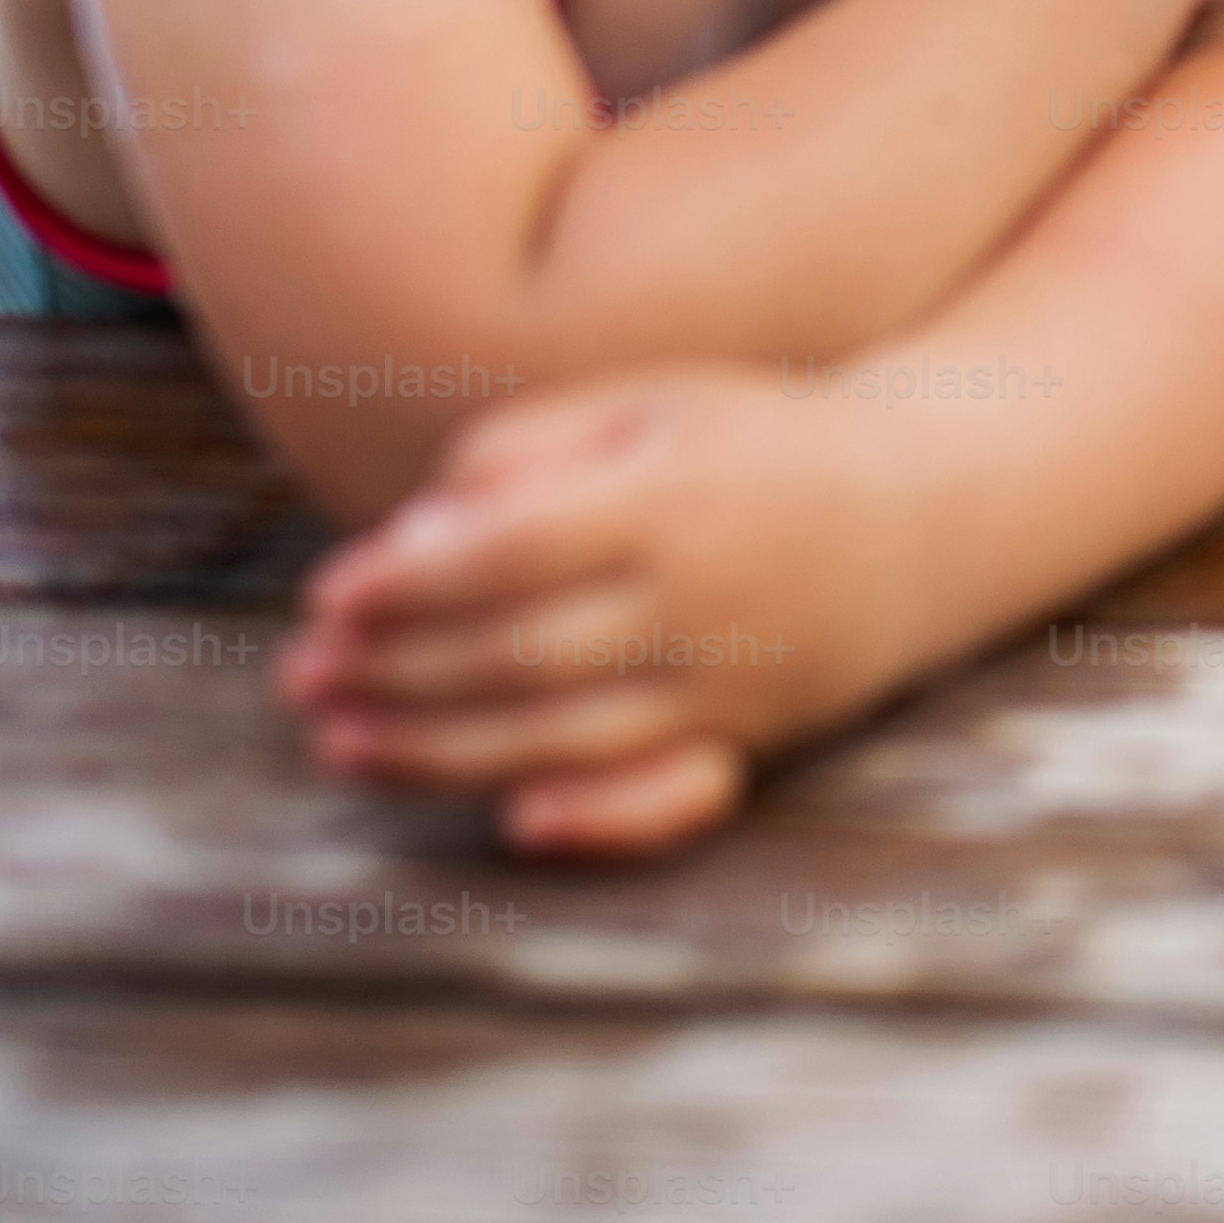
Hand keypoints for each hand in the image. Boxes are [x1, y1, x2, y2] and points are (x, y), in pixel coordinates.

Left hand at [274, 362, 943, 855]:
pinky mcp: (746, 735)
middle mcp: (695, 595)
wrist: (925, 509)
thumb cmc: (754, 441)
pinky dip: (582, 816)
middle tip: (299, 678)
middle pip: (516, 652)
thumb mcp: (653, 401)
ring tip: (339, 743)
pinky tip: (504, 820)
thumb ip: (535, 446)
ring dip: (437, 751)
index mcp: (666, 494)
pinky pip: (650, 788)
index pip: (507, 551)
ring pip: (560, 734)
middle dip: (392, 673)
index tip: (325, 596)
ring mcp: (725, 677)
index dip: (406, 584)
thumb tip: (423, 527)